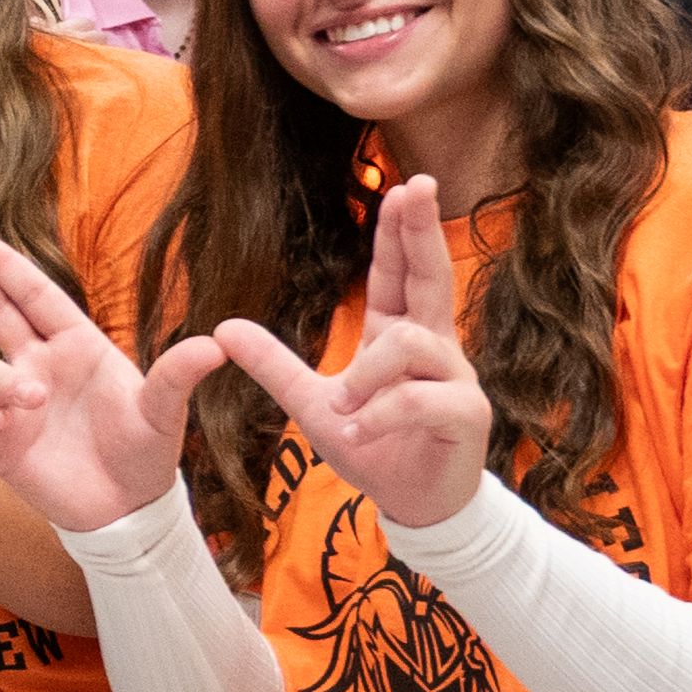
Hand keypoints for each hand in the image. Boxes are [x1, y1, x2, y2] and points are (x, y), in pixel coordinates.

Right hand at [0, 230, 209, 531]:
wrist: (126, 511)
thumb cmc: (146, 453)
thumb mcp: (164, 412)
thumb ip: (177, 376)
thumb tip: (215, 346)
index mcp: (77, 345)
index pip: (35, 295)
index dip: (5, 266)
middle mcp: (38, 364)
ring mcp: (13, 401)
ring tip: (32, 399)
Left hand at [204, 175, 488, 530]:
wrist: (413, 505)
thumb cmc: (374, 446)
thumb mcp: (312, 402)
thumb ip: (275, 364)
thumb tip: (224, 325)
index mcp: (402, 335)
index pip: (401, 273)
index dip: (401, 232)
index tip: (402, 188)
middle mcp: (436, 349)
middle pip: (432, 276)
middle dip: (422, 231)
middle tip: (416, 187)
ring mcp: (456, 379)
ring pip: (411, 345)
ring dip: (368, 376)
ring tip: (344, 410)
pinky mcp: (466, 415)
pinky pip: (420, 398)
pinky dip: (381, 415)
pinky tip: (359, 433)